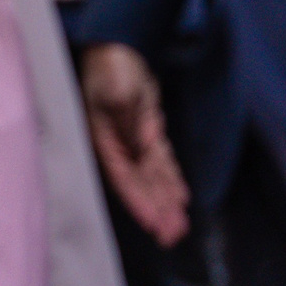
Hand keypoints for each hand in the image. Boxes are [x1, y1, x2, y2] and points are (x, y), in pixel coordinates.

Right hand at [79, 43, 189, 246]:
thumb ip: (127, 119)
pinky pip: (161, 162)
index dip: (138, 201)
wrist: (115, 49)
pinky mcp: (146, 132)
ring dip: (165, 201)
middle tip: (171, 236)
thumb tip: (140, 145)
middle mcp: (118, 147)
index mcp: (105, 139)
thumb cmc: (109, 68)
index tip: (153, 223)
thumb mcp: (116, 89)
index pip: (123, 178)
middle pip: (139, 185)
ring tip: (179, 227)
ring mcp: (133, 141)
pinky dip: (171, 180)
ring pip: (152, 178)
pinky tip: (181, 198)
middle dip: (155, 210)